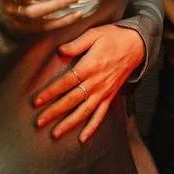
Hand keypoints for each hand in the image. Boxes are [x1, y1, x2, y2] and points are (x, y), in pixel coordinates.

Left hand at [33, 24, 145, 142]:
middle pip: (72, 100)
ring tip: (55, 134)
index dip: (51, 92)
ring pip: (84, 111)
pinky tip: (82, 138)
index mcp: (90, 66)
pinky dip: (92, 127)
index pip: (66, 82)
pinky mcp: (110, 96)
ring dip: (69, 123)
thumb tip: (60, 51)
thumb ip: (77, 44)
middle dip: (54, 112)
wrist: (137, 44)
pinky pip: (101, 114)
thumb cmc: (113, 37)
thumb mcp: (95, 34)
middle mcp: (96, 82)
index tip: (37, 101)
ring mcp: (103, 91)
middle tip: (39, 122)